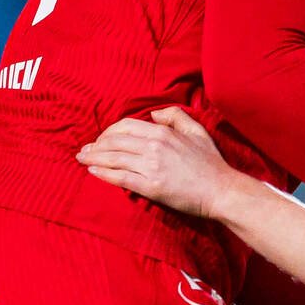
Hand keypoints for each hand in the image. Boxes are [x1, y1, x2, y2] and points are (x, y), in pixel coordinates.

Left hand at [78, 108, 231, 218]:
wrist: (221, 190)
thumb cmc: (211, 163)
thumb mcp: (197, 131)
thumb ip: (176, 117)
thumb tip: (155, 113)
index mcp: (163, 132)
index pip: (125, 127)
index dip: (109, 132)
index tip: (101, 139)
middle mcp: (154, 146)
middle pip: (115, 142)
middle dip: (96, 145)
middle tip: (85, 150)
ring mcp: (151, 167)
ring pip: (113, 158)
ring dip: (93, 158)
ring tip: (82, 159)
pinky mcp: (150, 186)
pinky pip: (120, 177)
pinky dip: (103, 173)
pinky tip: (93, 171)